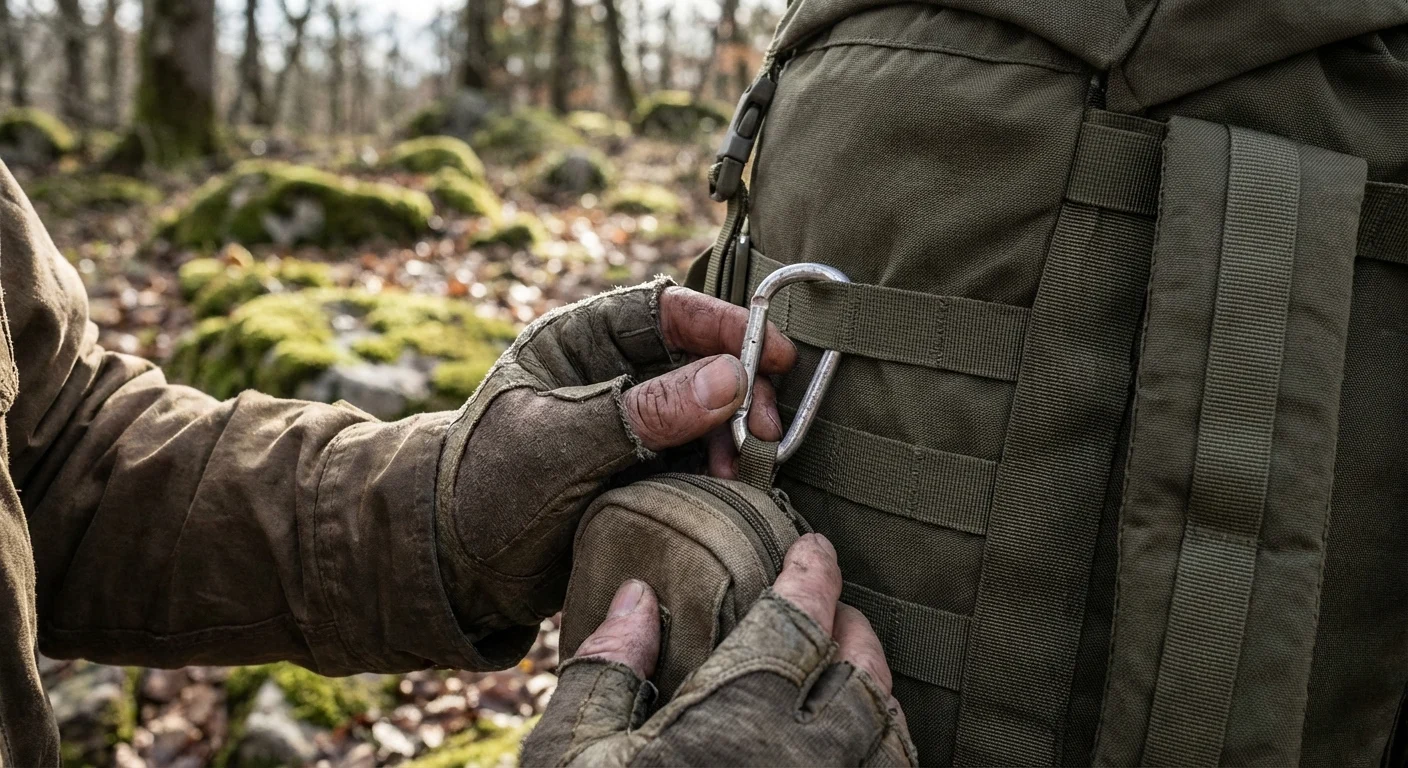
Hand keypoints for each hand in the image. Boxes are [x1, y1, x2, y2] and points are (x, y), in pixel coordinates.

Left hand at [434, 280, 795, 660]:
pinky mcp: (641, 470)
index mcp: (579, 341)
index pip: (664, 311)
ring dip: (733, 434)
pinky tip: (730, 487)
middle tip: (767, 429)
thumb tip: (730, 380)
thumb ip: (643, 412)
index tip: (773, 352)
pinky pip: (696, 456)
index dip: (724, 324)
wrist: (454, 570)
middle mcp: (610, 373)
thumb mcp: (562, 446)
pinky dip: (719, 468)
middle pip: (698, 360)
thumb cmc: (487, 489)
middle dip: (739, 389)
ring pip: (706, 412)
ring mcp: (629, 423)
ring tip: (743, 468)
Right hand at [522, 535, 916, 766]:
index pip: (793, 625)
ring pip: (891, 743)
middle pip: (863, 679)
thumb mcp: (565, 762)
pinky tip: (858, 751)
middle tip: (837, 609)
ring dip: (880, 696)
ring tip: (855, 674)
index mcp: (729, 732)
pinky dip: (885, 760)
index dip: (811, 575)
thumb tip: (637, 598)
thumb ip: (603, 675)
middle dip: (854, 631)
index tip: (814, 547)